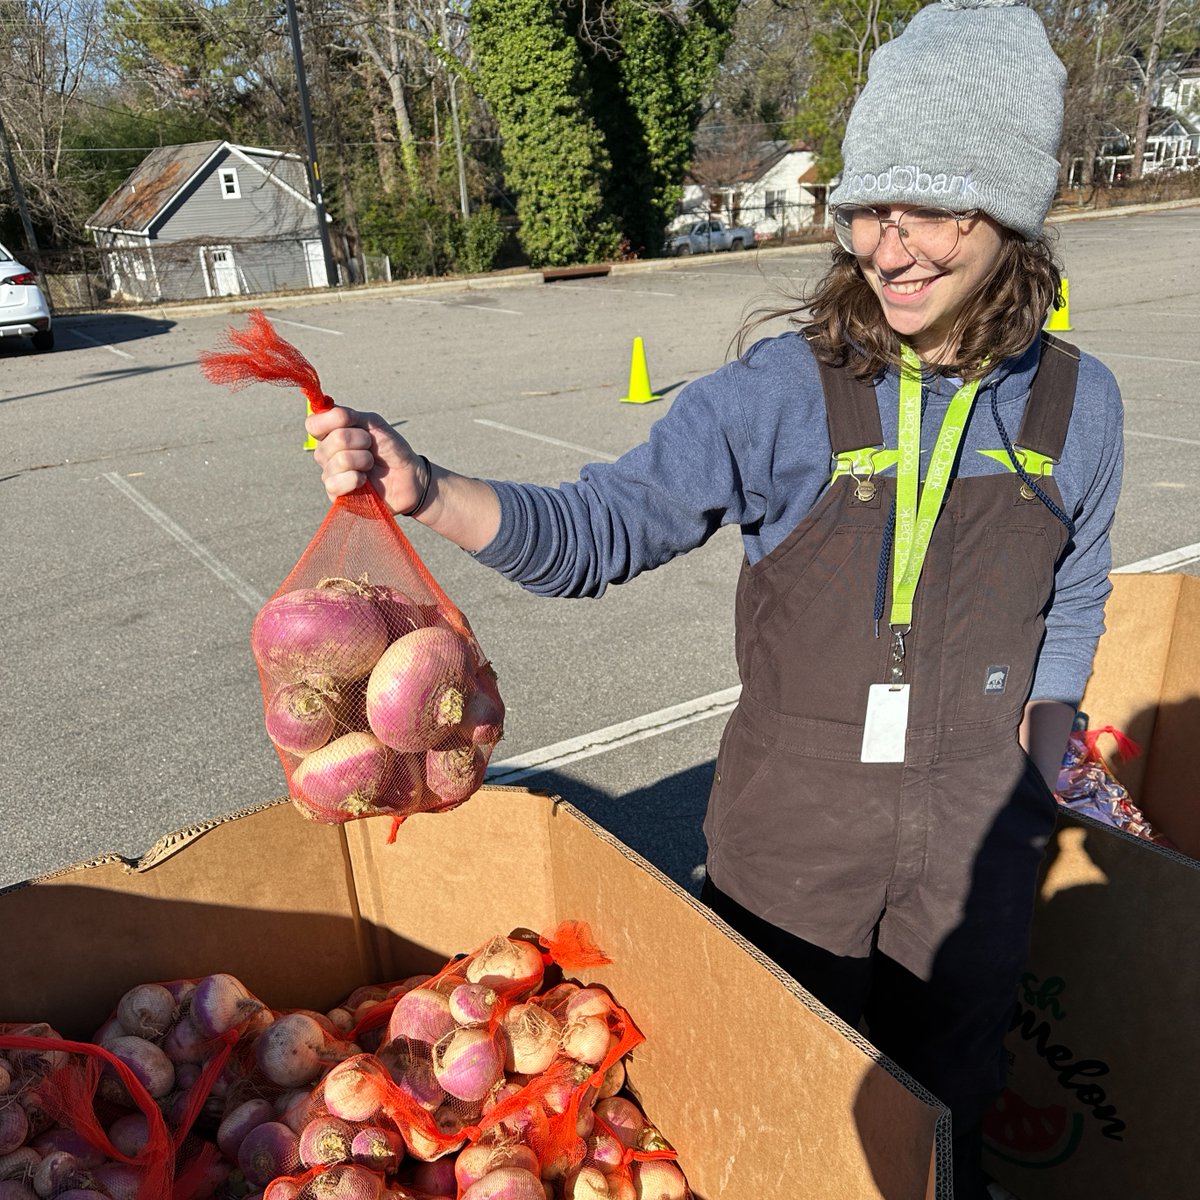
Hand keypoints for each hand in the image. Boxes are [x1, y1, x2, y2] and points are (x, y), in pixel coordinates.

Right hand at [305, 405, 426, 516]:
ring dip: (363, 460)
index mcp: (331, 434)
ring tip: (371, 464)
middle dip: (360, 440)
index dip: (332, 420)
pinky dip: (356, 479)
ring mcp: (329, 474)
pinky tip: (365, 480)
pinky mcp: (335, 494)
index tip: (352, 420)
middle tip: (371, 447)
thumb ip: (348, 415)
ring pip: (338, 460)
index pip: (313, 424)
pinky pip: (336, 483)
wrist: (408, 476)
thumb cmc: (390, 449)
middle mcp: (326, 453)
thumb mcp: (373, 423)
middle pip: (332, 440)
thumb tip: (326, 409)